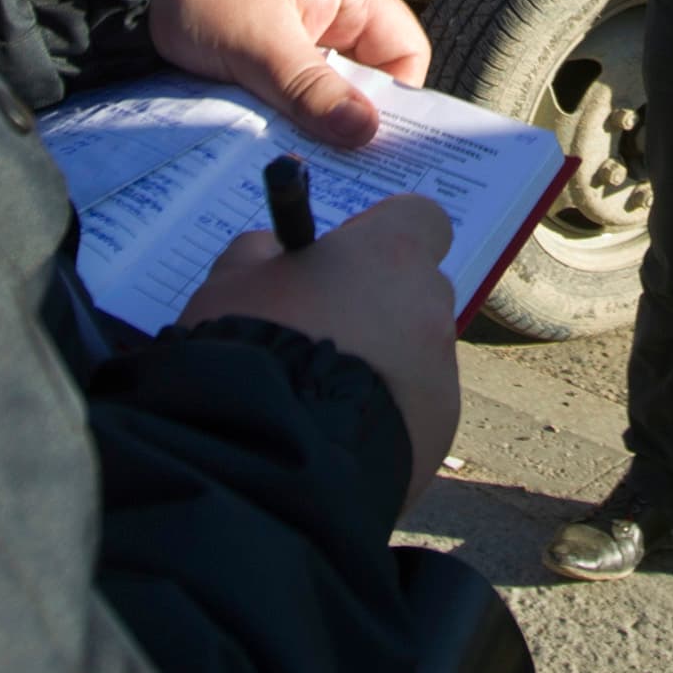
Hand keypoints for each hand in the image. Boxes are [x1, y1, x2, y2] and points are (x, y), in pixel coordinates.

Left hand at [140, 0, 431, 146]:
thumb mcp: (258, 43)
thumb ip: (313, 90)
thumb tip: (367, 134)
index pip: (405, 49)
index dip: (400, 97)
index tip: (376, 144)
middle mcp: (330, 9)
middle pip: (368, 74)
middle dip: (354, 117)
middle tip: (342, 168)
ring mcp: (296, 29)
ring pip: (327, 87)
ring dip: (315, 119)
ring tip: (303, 160)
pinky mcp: (263, 48)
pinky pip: (292, 88)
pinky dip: (286, 112)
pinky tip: (272, 141)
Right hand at [179, 194, 460, 489]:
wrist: (270, 454)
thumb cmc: (251, 347)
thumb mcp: (231, 281)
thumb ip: (261, 254)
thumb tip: (275, 253)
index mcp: (391, 253)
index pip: (419, 219)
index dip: (379, 238)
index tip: (341, 262)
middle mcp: (430, 306)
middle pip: (417, 293)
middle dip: (378, 307)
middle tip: (323, 334)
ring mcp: (442, 373)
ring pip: (416, 357)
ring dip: (380, 367)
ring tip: (320, 400)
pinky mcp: (438, 434)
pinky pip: (414, 412)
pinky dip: (384, 417)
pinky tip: (337, 436)